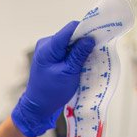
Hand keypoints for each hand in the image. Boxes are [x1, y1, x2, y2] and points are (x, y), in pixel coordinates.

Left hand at [10, 21, 95, 136]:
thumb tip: (90, 38)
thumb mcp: (69, 73)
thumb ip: (79, 54)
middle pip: (70, 35)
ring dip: (79, 49)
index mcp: (48, 47)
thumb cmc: (52, 93)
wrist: (38, 107)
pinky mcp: (50, 56)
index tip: (98, 35)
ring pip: (68, 43)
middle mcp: (46, 44)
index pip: (70, 29)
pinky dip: (74, 55)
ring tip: (89, 58)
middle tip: (96, 50)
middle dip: (83, 41)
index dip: (85, 29)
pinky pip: (65, 50)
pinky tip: (80, 63)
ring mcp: (47, 50)